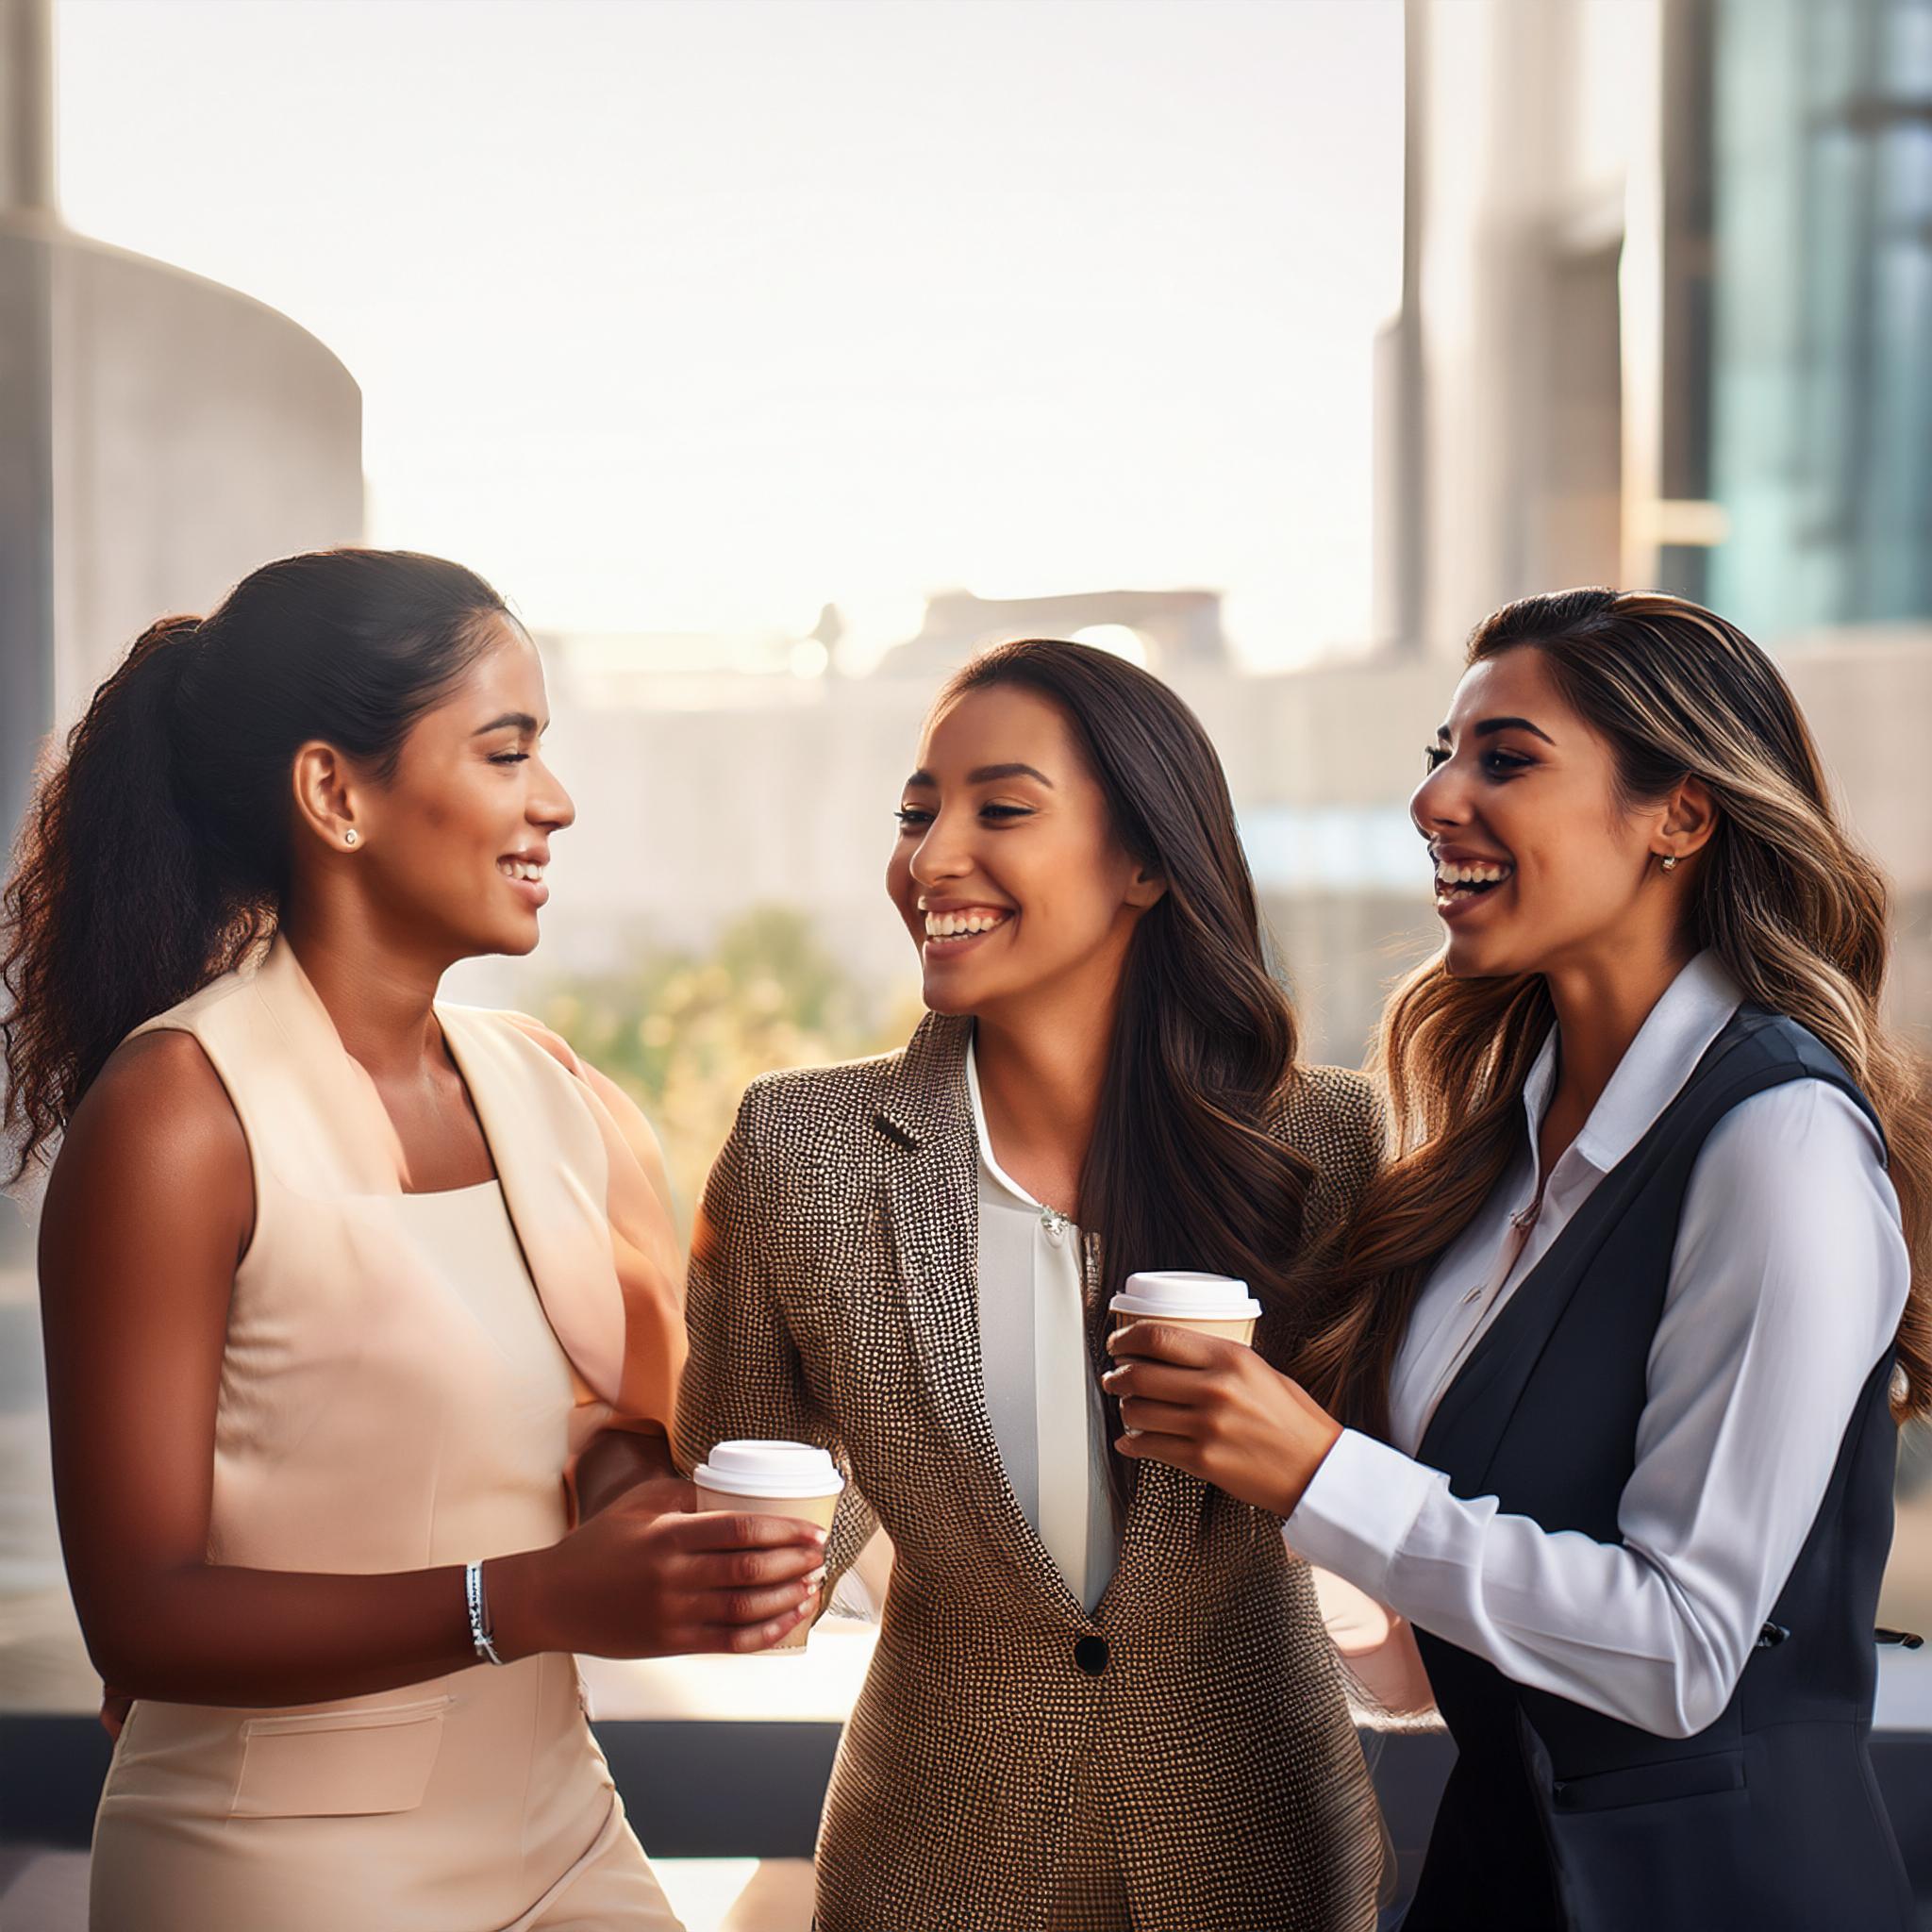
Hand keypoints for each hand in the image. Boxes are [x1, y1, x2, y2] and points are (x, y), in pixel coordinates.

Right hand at [490, 1486, 827, 1659]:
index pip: (739, 1529)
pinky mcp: (670, 1643)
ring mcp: (673, 1614)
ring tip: (813, 1587)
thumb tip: (729, 1488)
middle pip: (749, 1570)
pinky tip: (788, 1621)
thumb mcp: (636, 1505)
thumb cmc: (597, 1546)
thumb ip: (682, 1494)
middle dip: (794, 1563)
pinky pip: (729, 1642)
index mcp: (668, 1535)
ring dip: (787, 1599)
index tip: (812, 1530)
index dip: (783, 1530)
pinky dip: (765, 1634)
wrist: (551, 1600)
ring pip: (745, 1609)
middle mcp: (673, 1576)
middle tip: (821, 1557)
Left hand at [1102, 1321, 1343, 1518]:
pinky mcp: (1202, 1460)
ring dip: (1125, 1410)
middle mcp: (1215, 1388)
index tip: (1116, 1343)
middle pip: (1139, 1374)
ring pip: (1138, 1411)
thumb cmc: (1292, 1419)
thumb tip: (1169, 1352)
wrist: (1317, 1469)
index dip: (1126, 1338)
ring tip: (1129, 1408)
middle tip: (1113, 1378)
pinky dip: (1132, 1443)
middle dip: (1117, 1376)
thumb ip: (1216, 1360)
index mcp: (1230, 1358)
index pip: (1158, 1337)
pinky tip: (1131, 1441)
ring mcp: (1206, 1426)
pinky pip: (1150, 1447)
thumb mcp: (1260, 1371)